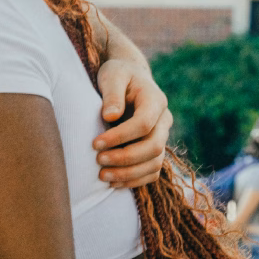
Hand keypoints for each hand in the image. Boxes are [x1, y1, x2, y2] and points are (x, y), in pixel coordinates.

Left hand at [93, 57, 170, 188]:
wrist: (128, 78)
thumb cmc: (117, 75)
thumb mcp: (112, 75)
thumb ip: (112, 93)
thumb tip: (110, 116)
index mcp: (155, 100)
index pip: (144, 124)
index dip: (120, 137)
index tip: (95, 143)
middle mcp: (163, 120)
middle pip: (153, 147)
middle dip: (125, 158)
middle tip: (98, 161)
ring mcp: (161, 136)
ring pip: (155, 163)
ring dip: (129, 174)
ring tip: (102, 176)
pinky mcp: (155, 148)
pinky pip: (152, 171)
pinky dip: (135, 180)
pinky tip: (112, 183)